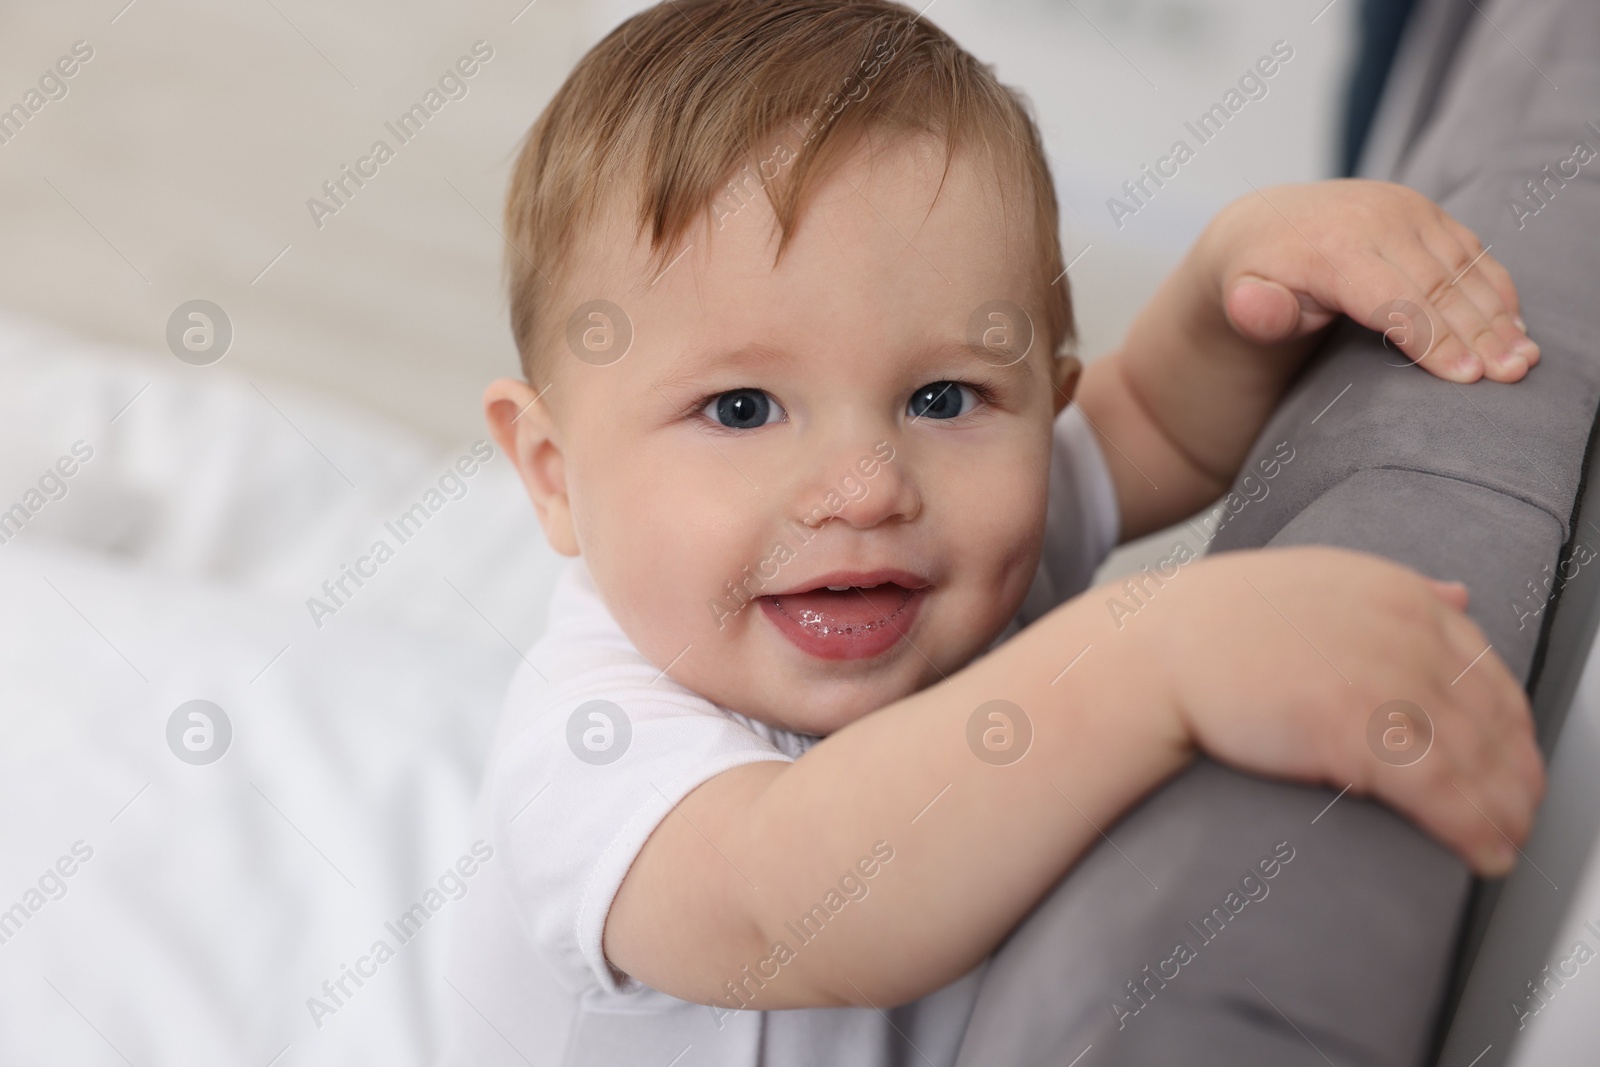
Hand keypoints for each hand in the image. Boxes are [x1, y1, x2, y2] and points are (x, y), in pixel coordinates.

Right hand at [1144, 546, 1543, 876]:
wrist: (1152, 653)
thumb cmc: (1216, 626)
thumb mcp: (1320, 581)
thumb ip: (1394, 592)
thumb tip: (1461, 594)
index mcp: (1399, 592)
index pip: (1486, 666)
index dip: (1512, 724)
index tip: (1514, 760)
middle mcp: (1405, 630)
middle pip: (1493, 716)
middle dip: (1518, 775)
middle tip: (1521, 814)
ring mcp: (1384, 678)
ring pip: (1478, 759)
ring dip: (1507, 812)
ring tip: (1508, 844)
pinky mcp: (1359, 729)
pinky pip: (1442, 791)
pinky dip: (1475, 830)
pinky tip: (1487, 854)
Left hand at [1205, 180, 1537, 382]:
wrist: (1266, 223)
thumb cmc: (1258, 276)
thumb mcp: (1239, 296)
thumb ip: (1253, 310)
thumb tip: (1258, 309)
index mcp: (1334, 247)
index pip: (1395, 299)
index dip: (1433, 339)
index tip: (1466, 377)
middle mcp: (1376, 220)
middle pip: (1440, 286)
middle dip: (1480, 334)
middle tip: (1512, 376)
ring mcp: (1406, 211)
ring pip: (1464, 268)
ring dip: (1499, 314)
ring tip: (1524, 359)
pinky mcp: (1426, 212)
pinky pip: (1471, 251)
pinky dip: (1495, 289)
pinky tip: (1514, 325)